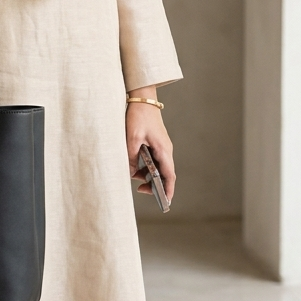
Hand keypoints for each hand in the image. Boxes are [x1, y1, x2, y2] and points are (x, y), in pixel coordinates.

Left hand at [126, 88, 174, 202]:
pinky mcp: (156, 142)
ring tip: (134, 175)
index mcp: (163, 150)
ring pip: (158, 166)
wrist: (143, 98)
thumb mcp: (131, 138)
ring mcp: (162, 146)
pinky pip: (154, 158)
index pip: (169, 176)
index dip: (168, 190)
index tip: (166, 202)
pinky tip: (135, 164)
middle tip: (141, 189)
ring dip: (148, 173)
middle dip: (154, 184)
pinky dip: (146, 164)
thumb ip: (131, 157)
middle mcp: (166, 150)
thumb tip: (131, 173)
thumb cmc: (139, 117)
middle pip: (164, 173)